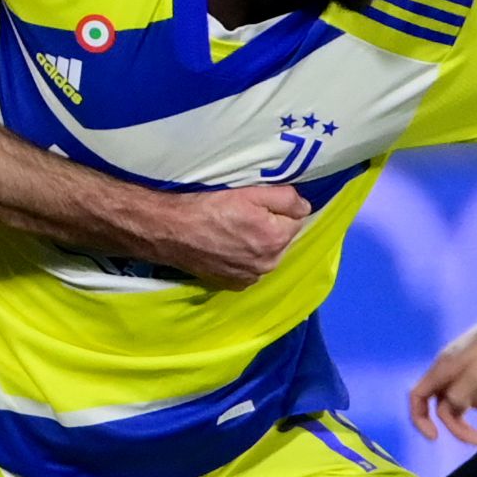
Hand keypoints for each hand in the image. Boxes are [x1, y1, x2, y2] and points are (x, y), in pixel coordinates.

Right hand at [154, 183, 309, 289]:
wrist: (171, 231)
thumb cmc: (208, 207)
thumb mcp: (249, 192)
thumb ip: (286, 198)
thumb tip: (305, 207)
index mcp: (275, 238)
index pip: (297, 219)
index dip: (279, 208)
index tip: (257, 203)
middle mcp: (268, 263)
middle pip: (283, 239)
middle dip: (271, 226)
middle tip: (243, 215)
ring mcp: (252, 277)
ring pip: (268, 254)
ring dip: (259, 244)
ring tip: (234, 231)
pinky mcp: (235, 284)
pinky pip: (252, 268)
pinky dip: (245, 258)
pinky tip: (228, 247)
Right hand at [408, 325, 476, 446]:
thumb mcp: (476, 378)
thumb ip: (457, 397)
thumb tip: (450, 410)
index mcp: (442, 370)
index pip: (417, 396)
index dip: (420, 419)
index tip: (435, 437)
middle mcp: (450, 371)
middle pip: (444, 406)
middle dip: (460, 425)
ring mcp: (467, 371)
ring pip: (466, 402)